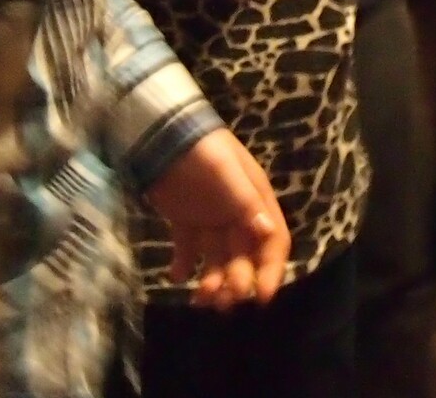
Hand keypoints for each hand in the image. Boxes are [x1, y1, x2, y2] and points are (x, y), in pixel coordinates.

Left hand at [147, 127, 289, 308]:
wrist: (162, 135)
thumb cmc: (203, 152)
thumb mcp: (227, 175)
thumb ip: (245, 204)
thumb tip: (267, 233)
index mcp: (256, 202)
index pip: (273, 242)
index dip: (271, 270)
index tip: (261, 298)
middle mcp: (237, 215)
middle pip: (245, 257)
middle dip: (237, 281)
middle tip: (222, 301)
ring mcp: (211, 219)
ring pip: (217, 259)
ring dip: (212, 280)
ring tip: (198, 297)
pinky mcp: (185, 222)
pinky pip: (187, 250)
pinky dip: (182, 266)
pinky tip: (175, 277)